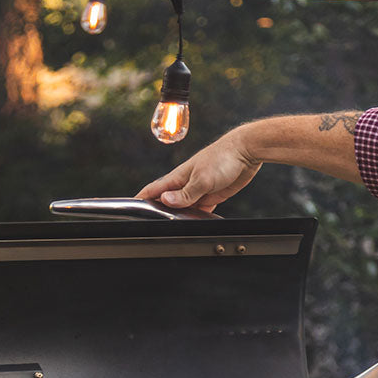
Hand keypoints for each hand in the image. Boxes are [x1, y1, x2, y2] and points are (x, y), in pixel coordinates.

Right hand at [137, 128, 261, 211]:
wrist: (247, 151)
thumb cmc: (223, 157)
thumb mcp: (202, 179)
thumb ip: (185, 193)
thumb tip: (165, 201)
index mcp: (179, 177)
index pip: (154, 189)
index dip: (142, 198)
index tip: (131, 207)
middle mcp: (186, 183)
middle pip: (167, 200)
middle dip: (158, 210)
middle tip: (150, 223)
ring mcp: (198, 189)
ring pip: (183, 207)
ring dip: (178, 215)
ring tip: (171, 227)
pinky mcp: (211, 194)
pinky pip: (200, 210)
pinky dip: (196, 217)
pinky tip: (194, 223)